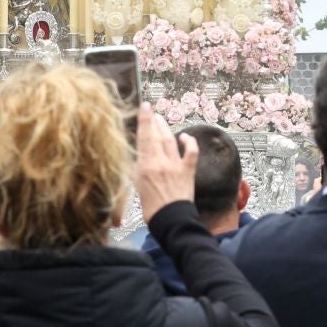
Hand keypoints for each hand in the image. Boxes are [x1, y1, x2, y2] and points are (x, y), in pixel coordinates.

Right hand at [135, 104, 197, 223]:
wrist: (171, 220)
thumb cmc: (151, 209)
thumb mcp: (136, 187)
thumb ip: (137, 170)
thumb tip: (139, 158)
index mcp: (146, 165)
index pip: (144, 136)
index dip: (144, 119)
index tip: (145, 106)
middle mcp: (161, 162)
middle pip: (157, 135)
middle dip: (154, 120)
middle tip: (152, 112)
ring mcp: (176, 165)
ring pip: (170, 140)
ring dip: (166, 128)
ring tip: (162, 119)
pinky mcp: (188, 171)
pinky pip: (190, 152)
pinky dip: (189, 142)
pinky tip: (185, 136)